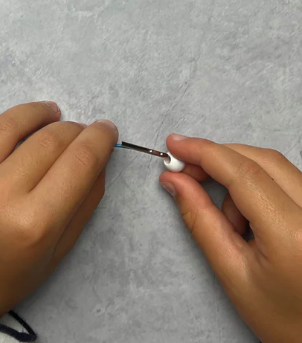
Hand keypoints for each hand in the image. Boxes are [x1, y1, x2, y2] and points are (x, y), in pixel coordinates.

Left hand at [0, 102, 117, 319]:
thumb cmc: (3, 279)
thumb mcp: (54, 254)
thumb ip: (82, 205)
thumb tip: (98, 157)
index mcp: (32, 225)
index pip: (78, 163)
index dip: (98, 139)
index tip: (105, 129)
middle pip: (47, 140)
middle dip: (72, 129)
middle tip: (77, 130)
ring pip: (6, 124)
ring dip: (34, 113)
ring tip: (48, 113)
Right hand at [160, 135, 301, 342]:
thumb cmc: (285, 320)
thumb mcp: (233, 273)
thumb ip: (200, 220)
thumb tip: (174, 180)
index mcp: (293, 234)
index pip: (243, 173)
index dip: (204, 152)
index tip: (174, 145)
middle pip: (260, 159)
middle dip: (218, 159)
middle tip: (186, 171)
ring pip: (274, 166)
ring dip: (240, 177)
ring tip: (229, 219)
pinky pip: (288, 179)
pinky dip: (259, 185)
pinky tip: (250, 215)